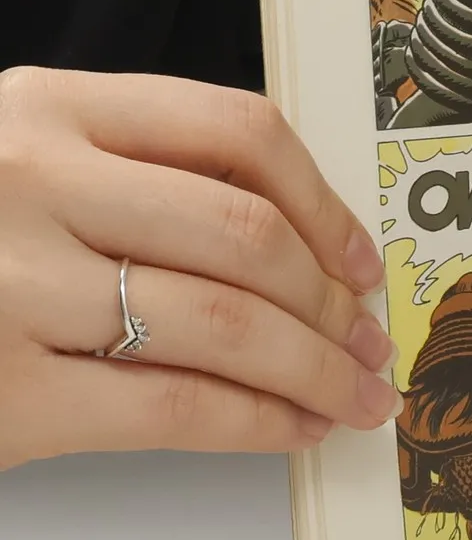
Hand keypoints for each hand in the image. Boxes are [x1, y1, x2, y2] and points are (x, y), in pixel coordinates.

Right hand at [0, 69, 399, 469]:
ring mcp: (11, 284)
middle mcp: (31, 180)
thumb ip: (125, 176)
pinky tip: (292, 431)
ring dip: (315, 369)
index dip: (324, 202)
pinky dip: (258, 423)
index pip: (237, 129)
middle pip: (247, 235)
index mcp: (47, 108)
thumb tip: (295, 245)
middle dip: (332, 303)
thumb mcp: (13, 164)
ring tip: (352, 396)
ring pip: (225, 322)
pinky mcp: (4, 393)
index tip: (359, 258)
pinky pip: (174, 407)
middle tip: (368, 344)